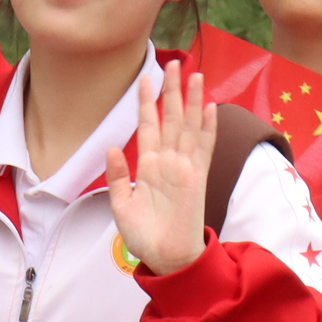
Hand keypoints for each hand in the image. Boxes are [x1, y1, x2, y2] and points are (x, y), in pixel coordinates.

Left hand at [108, 61, 215, 275]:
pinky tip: (209, 107)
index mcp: (148, 166)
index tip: (146, 77)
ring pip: (189, 126)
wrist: (166, 258)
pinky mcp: (197, 178)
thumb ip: (117, 177)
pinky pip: (203, 147)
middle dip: (172, 91)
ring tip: (195, 75)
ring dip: (192, 101)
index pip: (148, 126)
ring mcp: (184, 168)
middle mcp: (168, 161)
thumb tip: (111, 147)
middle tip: (176, 63)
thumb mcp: (121, 205)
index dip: (146, 102)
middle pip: (171, 118)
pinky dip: (207, 127)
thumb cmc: (144, 235)